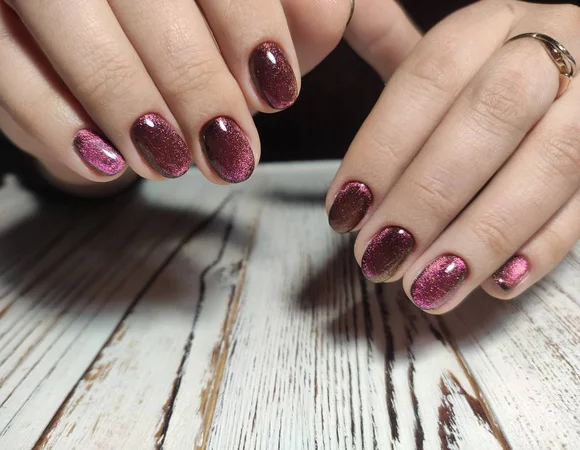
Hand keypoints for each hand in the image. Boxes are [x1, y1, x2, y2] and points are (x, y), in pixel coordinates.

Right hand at [0, 0, 350, 189]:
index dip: (248, 20)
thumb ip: (292, 8)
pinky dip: (46, 121)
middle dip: (192, 79)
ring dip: (123, 98)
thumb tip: (311, 45)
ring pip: (63, 14)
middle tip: (231, 150)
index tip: (277, 91)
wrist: (103, 17)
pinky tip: (101, 164)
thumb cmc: (185, 13)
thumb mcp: (240, 4)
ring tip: (172, 162)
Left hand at [328, 0, 579, 312]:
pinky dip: (544, 246)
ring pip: (552, 162)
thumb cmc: (491, 79)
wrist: (579, 66)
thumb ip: (394, 96)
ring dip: (482, 234)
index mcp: (489, 26)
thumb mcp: (448, 68)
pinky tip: (497, 283)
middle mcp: (549, 50)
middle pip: (492, 113)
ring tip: (428, 286)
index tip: (346, 210)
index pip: (429, 76)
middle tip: (381, 256)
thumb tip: (332, 174)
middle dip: (429, 194)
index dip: (382, 147)